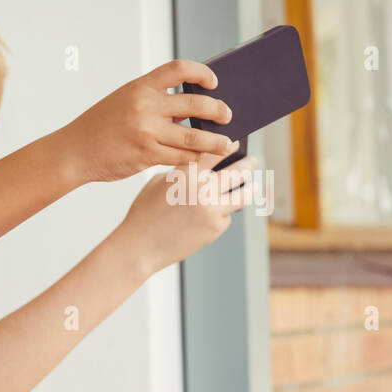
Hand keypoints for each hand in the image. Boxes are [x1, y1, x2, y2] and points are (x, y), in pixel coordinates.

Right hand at [58, 59, 235, 182]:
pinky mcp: (146, 154)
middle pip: (195, 104)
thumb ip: (151, 101)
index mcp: (139, 87)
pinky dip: (192, 158)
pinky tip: (198, 158)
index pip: (179, 69)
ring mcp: (146, 131)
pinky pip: (179, 156)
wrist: (73, 152)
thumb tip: (187, 110)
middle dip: (218, 110)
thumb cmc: (97, 128)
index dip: (202, 72)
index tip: (213, 82)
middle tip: (228, 116)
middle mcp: (145, 105)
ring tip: (226, 144)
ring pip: (193, 136)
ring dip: (215, 141)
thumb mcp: (122, 102)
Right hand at [116, 147, 258, 274]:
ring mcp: (212, 210)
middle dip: (249, 164)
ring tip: (252, 185)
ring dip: (249, 188)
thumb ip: (182, 174)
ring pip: (243, 195)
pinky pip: (226, 216)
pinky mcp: (215, 228)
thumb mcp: (158, 184)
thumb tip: (205, 170)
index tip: (235, 144)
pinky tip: (209, 218)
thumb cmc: (145, 215)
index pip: (216, 152)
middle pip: (239, 171)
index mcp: (186, 174)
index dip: (229, 146)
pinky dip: (221, 215)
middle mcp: (202, 189)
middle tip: (252, 161)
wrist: (139, 246)